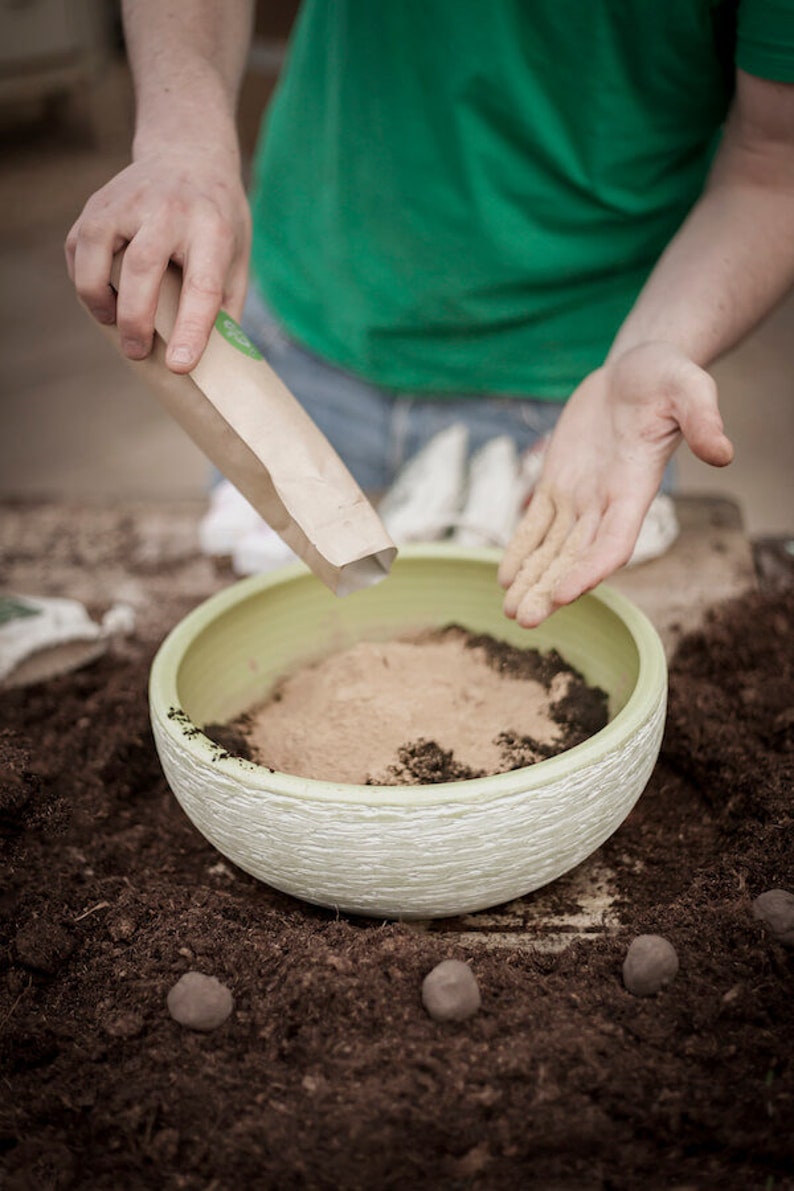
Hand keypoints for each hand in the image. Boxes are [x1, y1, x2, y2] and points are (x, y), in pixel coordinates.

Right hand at [64, 148, 250, 371]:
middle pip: (142, 267)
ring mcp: (128, 201)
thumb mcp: (239, 256)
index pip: (202, 285)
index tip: (179, 364)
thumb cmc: (217, 219)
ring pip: (96, 250)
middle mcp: (169, 210)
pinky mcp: (98, 202)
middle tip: (137, 352)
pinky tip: (98, 295)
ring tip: (110, 323)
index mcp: (212, 229)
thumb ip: (227, 304)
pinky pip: (77, 245)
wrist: (189, 154)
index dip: (190, 329)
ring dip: (96, 296)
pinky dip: (81, 277)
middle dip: (135, 320)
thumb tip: (215, 362)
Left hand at [498, 342, 733, 625]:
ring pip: (552, 549)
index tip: (564, 594)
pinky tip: (505, 577)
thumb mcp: (689, 388)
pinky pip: (535, 524)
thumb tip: (724, 452)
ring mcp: (580, 497)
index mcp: (635, 490)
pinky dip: (520, 550)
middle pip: (576, 557)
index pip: (613, 543)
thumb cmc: (667, 378)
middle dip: (550, 589)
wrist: (637, 370)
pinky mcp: (557, 482)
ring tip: (510, 610)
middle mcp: (606, 503)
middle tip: (525, 619)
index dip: (589, 570)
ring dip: (532, 579)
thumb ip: (703, 419)